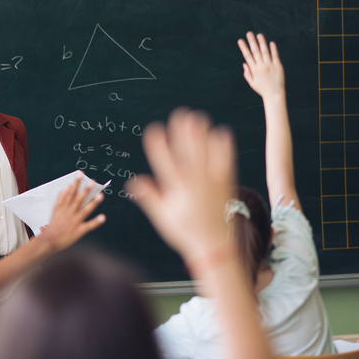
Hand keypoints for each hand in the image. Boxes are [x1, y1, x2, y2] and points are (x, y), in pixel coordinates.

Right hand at [38, 176, 105, 250]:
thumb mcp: (55, 209)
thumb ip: (61, 198)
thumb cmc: (53, 226)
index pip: (71, 192)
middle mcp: (70, 213)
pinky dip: (95, 222)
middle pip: (78, 200)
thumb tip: (66, 187)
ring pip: (84, 210)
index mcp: (64, 207)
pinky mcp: (78, 231)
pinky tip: (102, 217)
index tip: (81, 174)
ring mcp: (74, 222)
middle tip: (92, 181)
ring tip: (100, 195)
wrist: (49, 241)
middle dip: (85, 190)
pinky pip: (88, 226)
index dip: (76, 183)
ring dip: (92, 203)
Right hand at [126, 108, 235, 260]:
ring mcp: (212, 181)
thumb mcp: (163, 216)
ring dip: (202, 133)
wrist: (214, 245)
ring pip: (207, 152)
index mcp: (176, 189)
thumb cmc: (185, 231)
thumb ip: (150, 196)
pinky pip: (226, 160)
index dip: (158, 144)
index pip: (164, 161)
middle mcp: (194, 183)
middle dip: (183, 132)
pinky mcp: (226, 182)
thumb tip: (132, 182)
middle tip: (180, 114)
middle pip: (187, 151)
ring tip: (198, 117)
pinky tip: (221, 131)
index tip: (153, 129)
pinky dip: (224, 145)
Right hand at [237, 32, 283, 100]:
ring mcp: (270, 66)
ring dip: (262, 42)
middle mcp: (261, 66)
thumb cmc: (262, 89)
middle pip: (255, 52)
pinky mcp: (278, 66)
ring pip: (265, 52)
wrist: (274, 94)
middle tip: (249, 33)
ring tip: (259, 35)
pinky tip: (271, 43)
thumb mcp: (252, 83)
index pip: (247, 56)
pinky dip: (273, 49)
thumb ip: (247, 73)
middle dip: (251, 42)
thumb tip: (245, 64)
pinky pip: (275, 56)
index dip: (243, 48)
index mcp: (254, 70)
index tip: (240, 41)